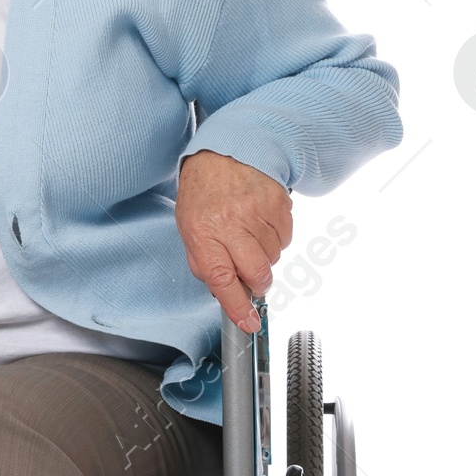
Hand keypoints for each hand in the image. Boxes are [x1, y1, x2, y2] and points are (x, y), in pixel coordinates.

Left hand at [175, 149, 292, 333]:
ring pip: (274, 258)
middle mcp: (231, 223)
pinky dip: (275, 237)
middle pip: (257, 273)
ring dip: (263, 253)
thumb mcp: (190, 227)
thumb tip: (223, 295)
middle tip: (248, 270)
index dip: (236, 306)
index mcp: (203, 230)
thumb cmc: (204, 192)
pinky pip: (285, 239)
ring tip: (247, 230)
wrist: (226, 151)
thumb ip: (204, 263)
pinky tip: (259, 219)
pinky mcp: (279, 205)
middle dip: (256, 281)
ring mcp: (258, 213)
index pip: (221, 278)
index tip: (248, 324)